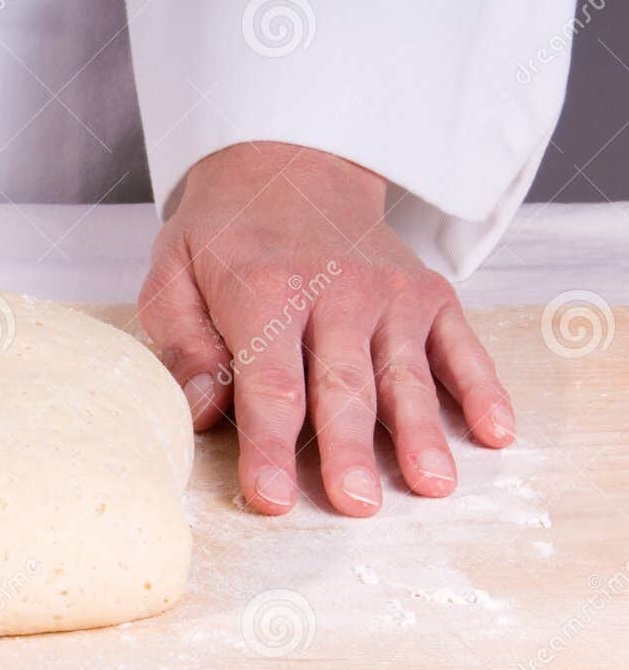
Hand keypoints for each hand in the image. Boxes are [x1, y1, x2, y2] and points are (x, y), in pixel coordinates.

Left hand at [139, 142, 513, 517]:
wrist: (289, 165)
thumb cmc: (224, 237)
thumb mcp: (174, 275)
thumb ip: (183, 344)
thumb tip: (200, 410)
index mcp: (266, 289)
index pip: (269, 383)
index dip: (269, 446)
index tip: (272, 499)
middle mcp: (337, 290)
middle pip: (343, 386)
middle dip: (349, 449)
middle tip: (356, 505)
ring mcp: (390, 292)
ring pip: (404, 374)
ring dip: (420, 432)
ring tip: (432, 485)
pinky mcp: (429, 295)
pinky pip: (461, 346)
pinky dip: (481, 389)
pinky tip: (495, 433)